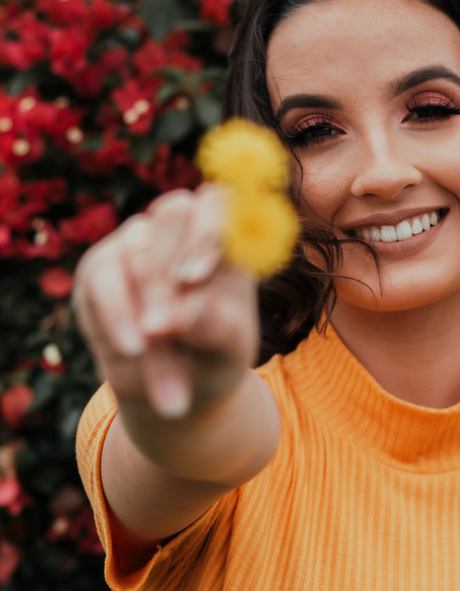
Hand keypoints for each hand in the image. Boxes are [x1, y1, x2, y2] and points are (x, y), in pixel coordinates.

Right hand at [73, 184, 259, 418]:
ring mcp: (137, 243)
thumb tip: (187, 313)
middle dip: (170, 277)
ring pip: (136, 257)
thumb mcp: (228, 348)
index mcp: (225, 240)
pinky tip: (133, 350)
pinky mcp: (100, 269)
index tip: (195, 278)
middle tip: (166, 329)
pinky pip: (102, 277)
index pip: (218, 202)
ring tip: (155, 361)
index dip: (207, 229)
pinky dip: (117, 316)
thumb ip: (216, 327)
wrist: (177, 388)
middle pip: (172, 215)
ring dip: (144, 316)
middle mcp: (180, 231)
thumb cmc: (214, 355)